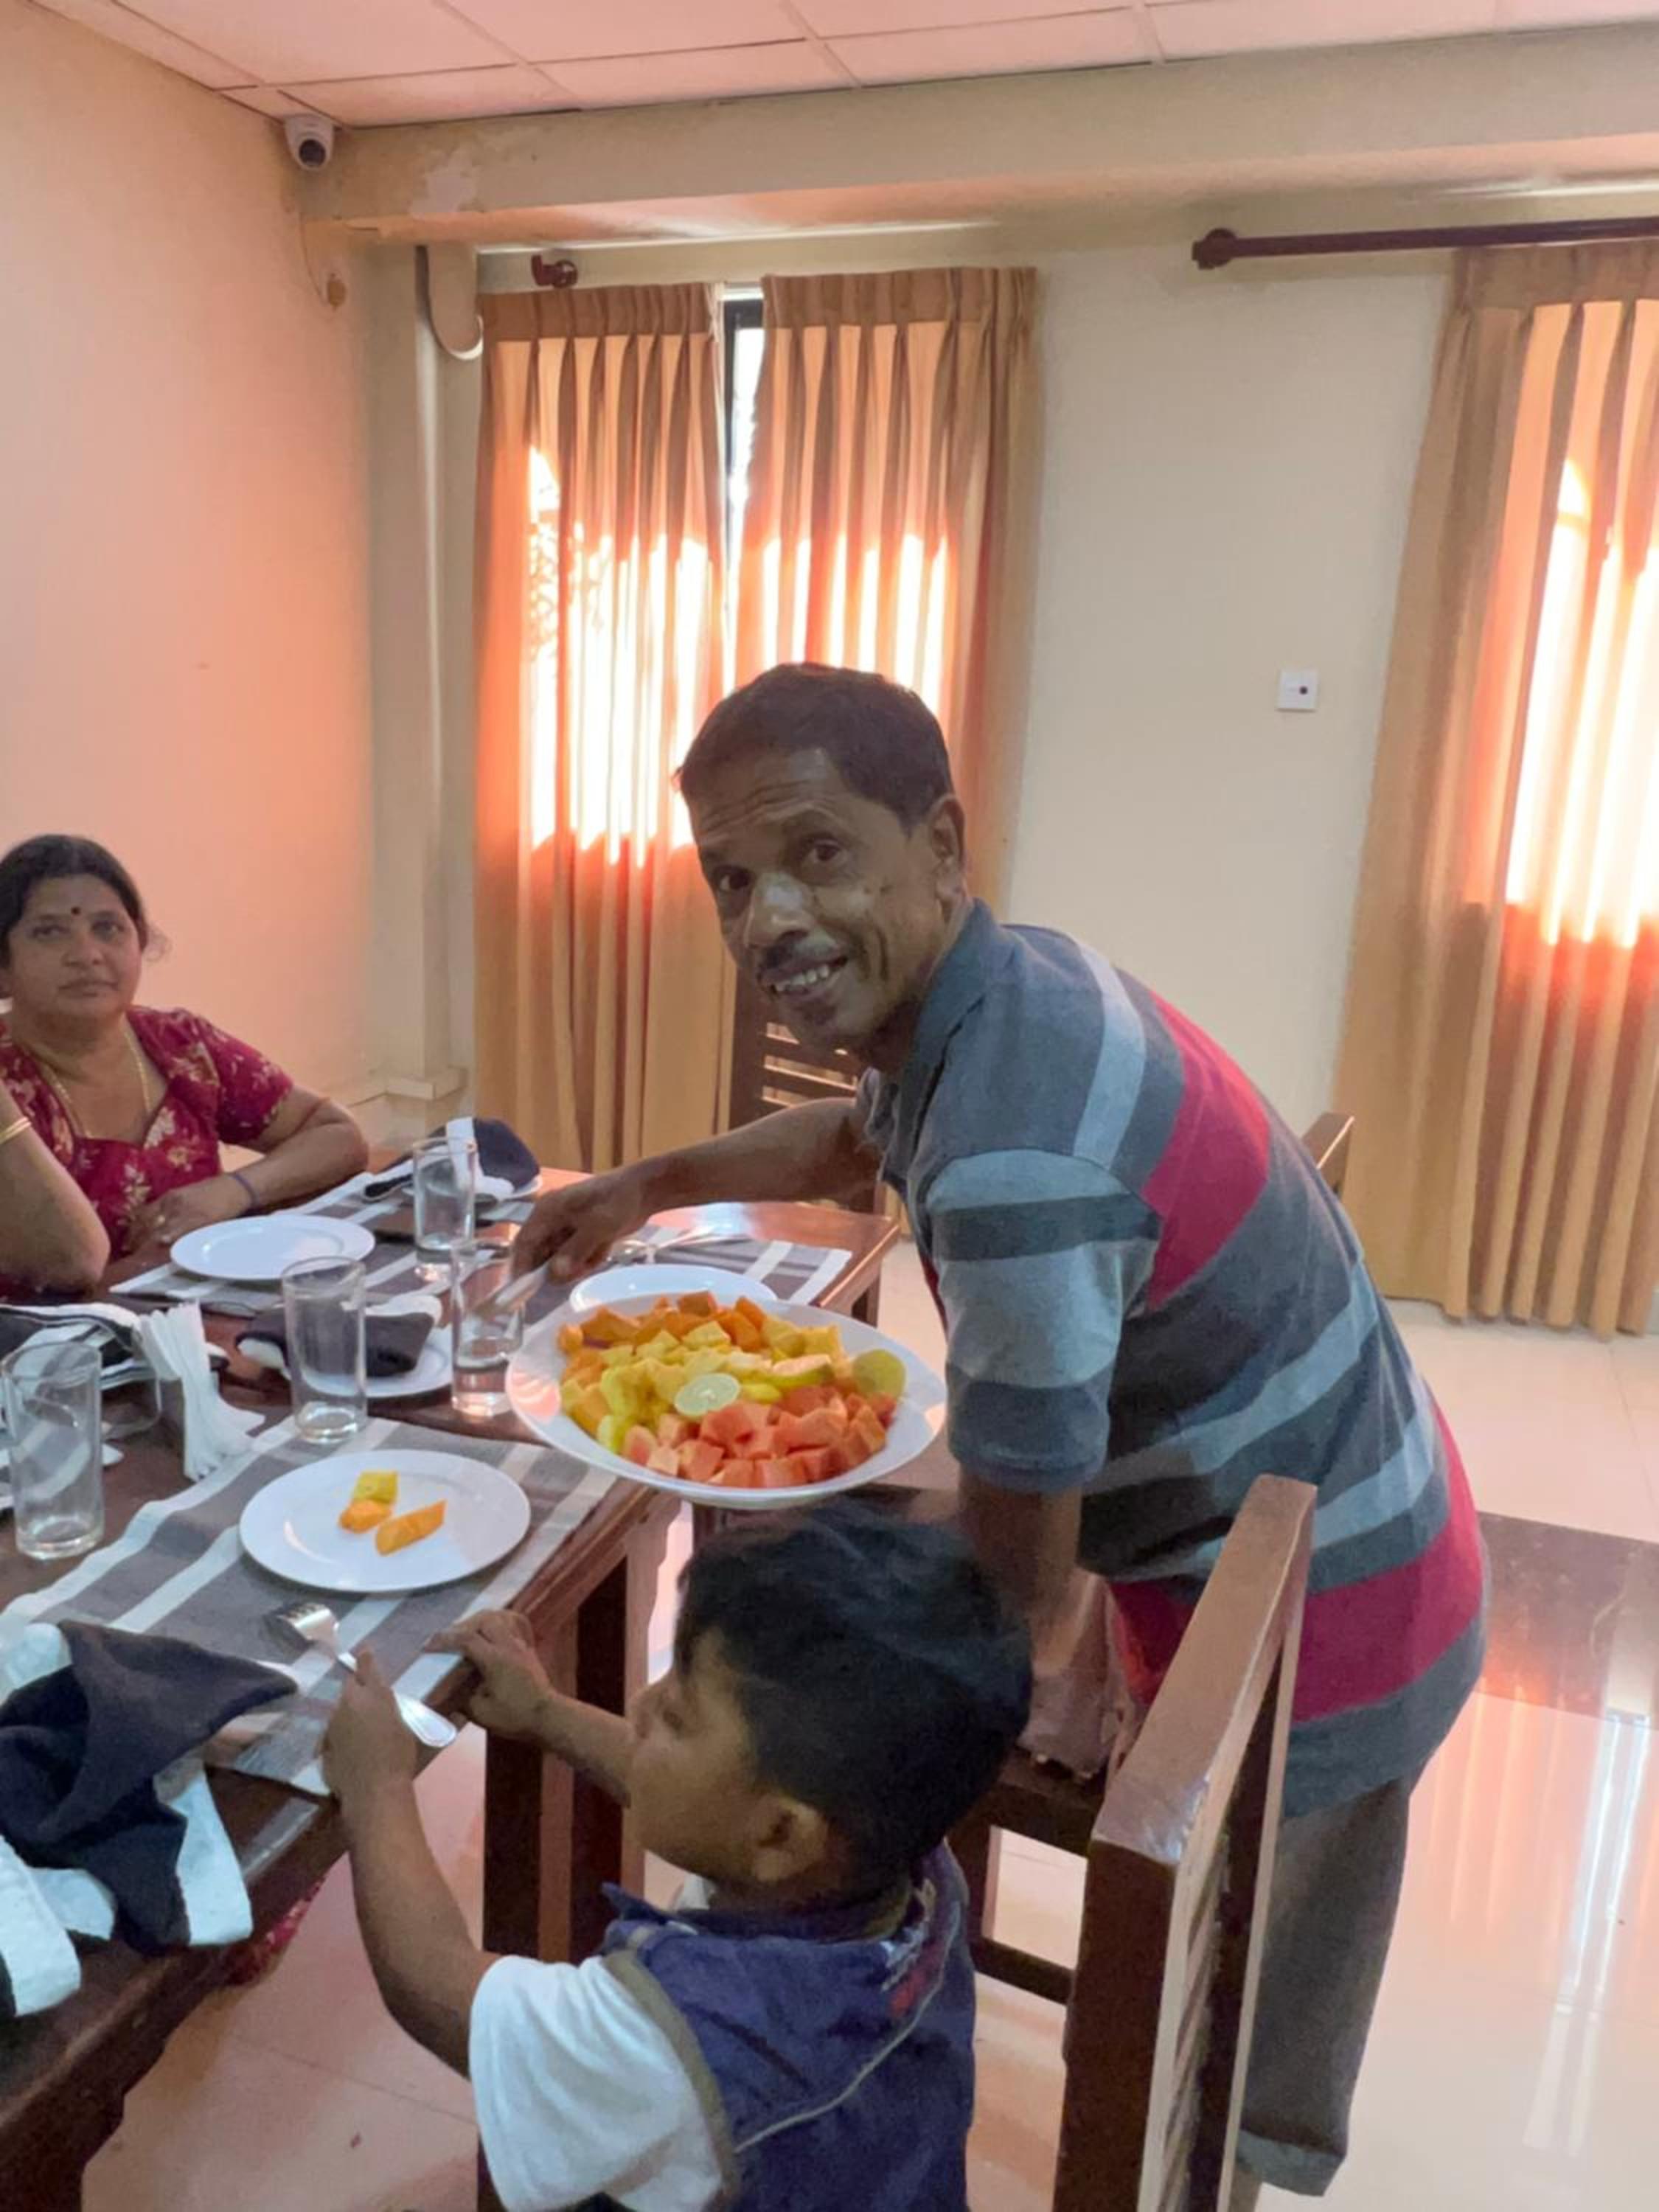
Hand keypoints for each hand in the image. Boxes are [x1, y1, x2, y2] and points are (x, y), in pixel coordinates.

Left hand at [136, 1175, 250, 1248]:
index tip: (128, 1241)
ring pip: (160, 1228)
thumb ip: (173, 1208)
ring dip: (148, 1243)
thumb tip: (160, 1224)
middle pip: (147, 1223)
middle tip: (130, 1252)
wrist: (236, 1186)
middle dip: (137, 1239)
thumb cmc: (214, 1192)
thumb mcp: (188, 1195)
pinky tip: (163, 1242)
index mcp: (169, 1196)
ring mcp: (184, 1210)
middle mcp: (172, 1202)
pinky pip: (180, 1229)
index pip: (144, 1214)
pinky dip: (170, 1235)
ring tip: (140, 1256)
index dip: (134, 1229)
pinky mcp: (198, 1217)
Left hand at [324, 1651, 418, 1803]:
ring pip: (340, 1710)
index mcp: (374, 1694)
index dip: (366, 1659)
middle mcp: (349, 1703)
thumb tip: (380, 1705)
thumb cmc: (398, 1757)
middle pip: (349, 1687)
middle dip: (356, 1689)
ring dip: (348, 1713)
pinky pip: (333, 1732)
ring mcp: (332, 1723)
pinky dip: (340, 1735)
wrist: (373, 1790)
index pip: (367, 1667)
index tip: (364, 1651)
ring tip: (361, 1729)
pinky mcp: (324, 1743)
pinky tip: (351, 1748)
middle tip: (368, 1701)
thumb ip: (387, 1709)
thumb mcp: (402, 1726)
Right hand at [430, 1610, 554, 1741]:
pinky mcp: (528, 1647)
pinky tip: (493, 1629)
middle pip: (483, 1619)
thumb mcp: (482, 1714)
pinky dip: (500, 1620)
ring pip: (499, 1616)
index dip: (444, 1640)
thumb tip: (449, 1692)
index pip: (466, 1639)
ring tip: (466, 1632)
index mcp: (495, 1659)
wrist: (548, 1717)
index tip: (427, 1646)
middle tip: (447, 1639)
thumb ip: (463, 1699)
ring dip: (479, 1620)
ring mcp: (520, 1643)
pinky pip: (514, 1622)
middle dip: (461, 1626)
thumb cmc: (515, 1717)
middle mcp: (508, 1645)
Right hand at [514, 1170, 650, 1280]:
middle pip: (540, 1255)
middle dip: (560, 1267)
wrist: (644, 1191)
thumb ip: (574, 1250)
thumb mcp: (597, 1226)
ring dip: (578, 1264)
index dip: (523, 1267)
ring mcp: (565, 1229)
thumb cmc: (617, 1202)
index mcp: (547, 1211)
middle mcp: (551, 1221)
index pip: (524, 1243)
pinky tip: (603, 1248)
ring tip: (598, 1252)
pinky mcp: (580, 1237)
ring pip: (560, 1260)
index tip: (528, 1290)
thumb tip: (553, 1275)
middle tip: (582, 1268)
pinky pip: (575, 1259)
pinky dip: (589, 1259)